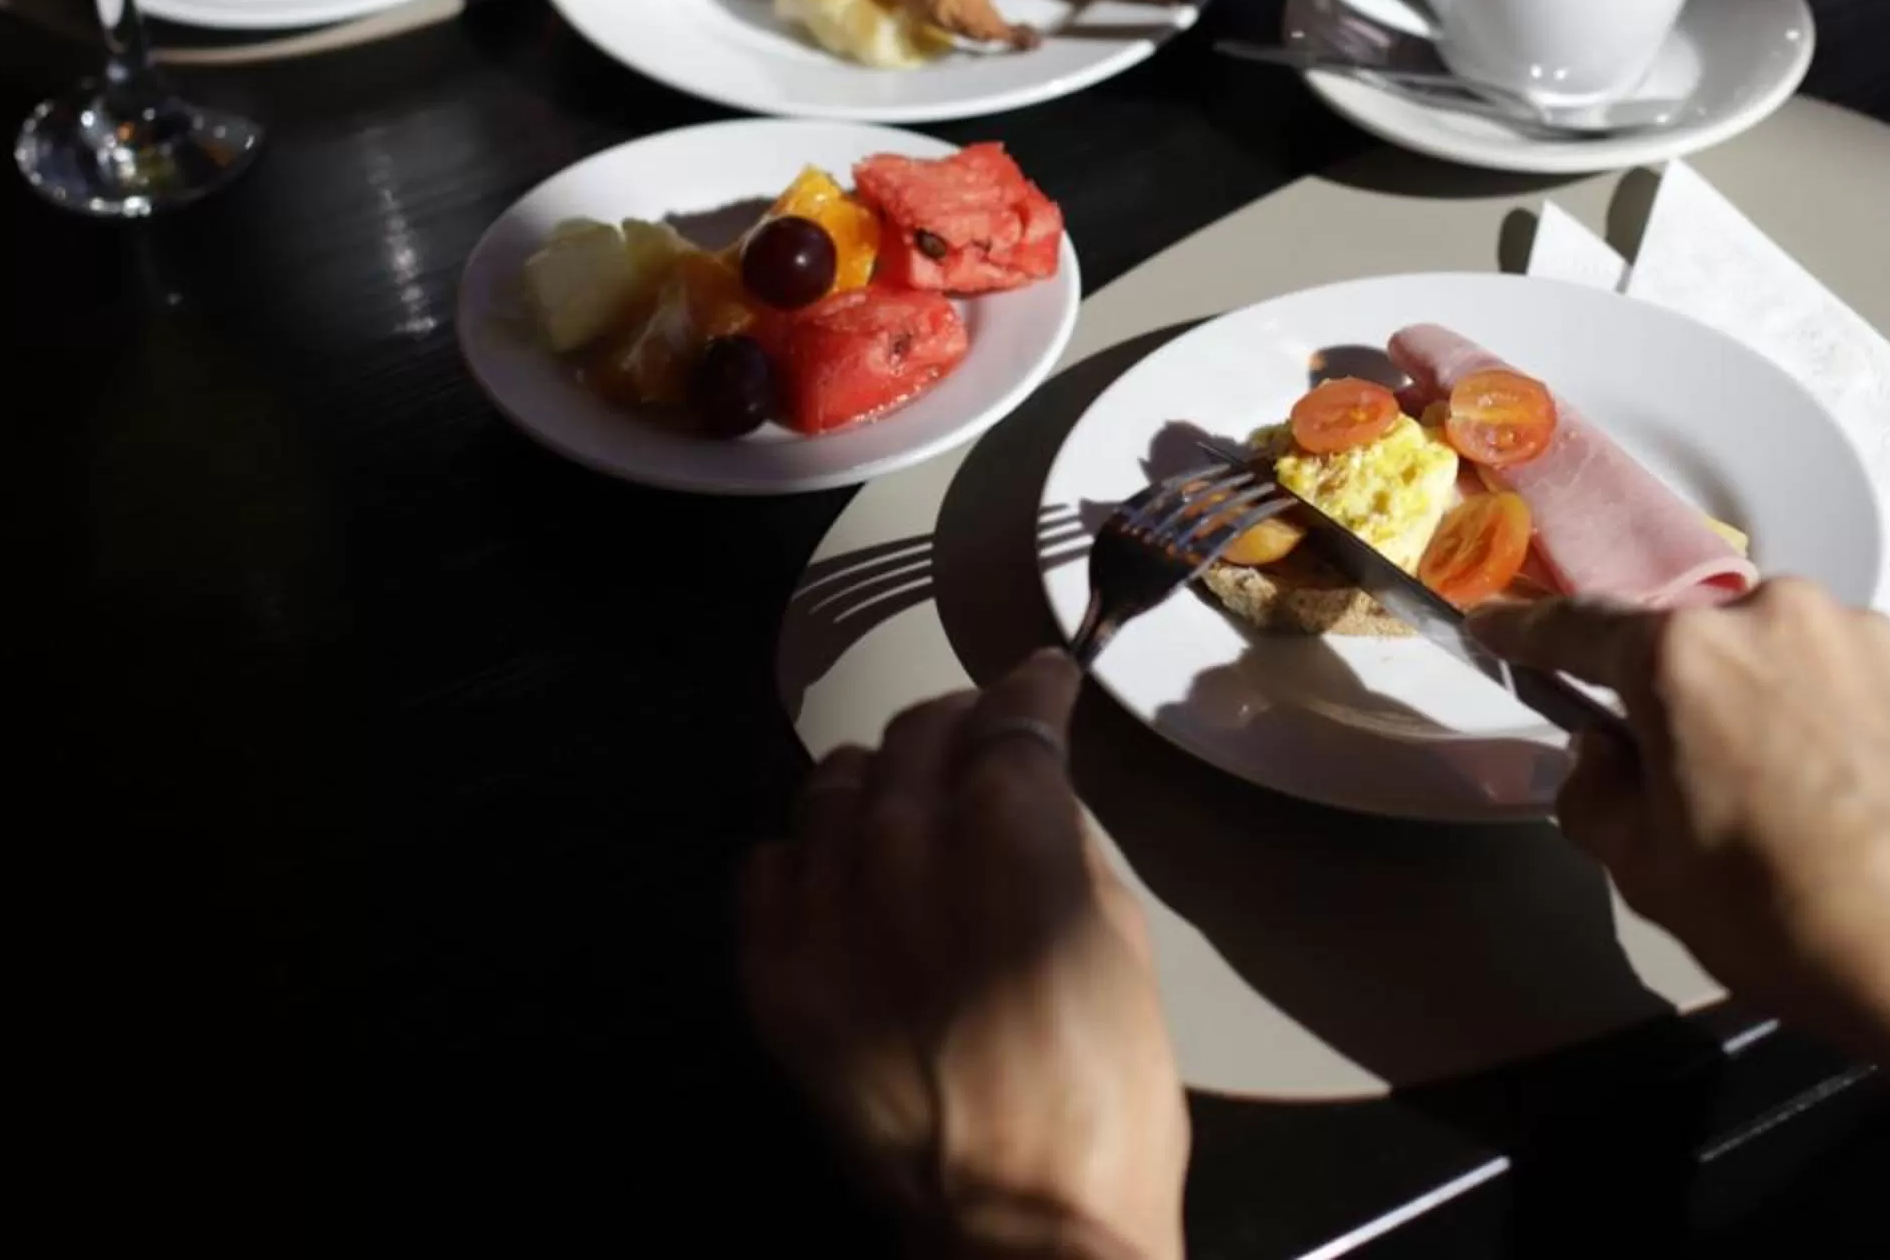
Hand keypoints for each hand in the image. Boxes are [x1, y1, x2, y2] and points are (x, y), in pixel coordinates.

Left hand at [740, 650, 1186, 1259]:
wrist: (1022, 1225)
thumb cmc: (1107, 1089)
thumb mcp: (1121, 937)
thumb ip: (1064, 838)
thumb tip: (1031, 780)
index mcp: (1011, 842)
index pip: (1007, 717)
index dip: (1031, 688)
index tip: (1044, 683)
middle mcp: (904, 858)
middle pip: (915, 738)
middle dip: (958, 726)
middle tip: (982, 745)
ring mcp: (825, 919)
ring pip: (834, 788)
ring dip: (881, 784)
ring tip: (908, 812)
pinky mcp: (774, 981)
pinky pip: (769, 866)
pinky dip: (811, 858)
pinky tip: (847, 883)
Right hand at [1471, 579, 1889, 1258]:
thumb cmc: (1786, 918)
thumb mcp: (1645, 873)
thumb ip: (1594, 792)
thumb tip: (1606, 755)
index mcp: (1681, 655)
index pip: (1576, 627)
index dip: (1525, 633)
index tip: (1496, 629)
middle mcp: (1772, 614)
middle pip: (1690, 638)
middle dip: (1673, 689)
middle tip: (1681, 770)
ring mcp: (1863, 637)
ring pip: (1778, 653)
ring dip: (1762, 699)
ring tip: (1782, 792)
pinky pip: (1850, 680)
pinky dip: (1832, 718)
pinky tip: (1847, 793)